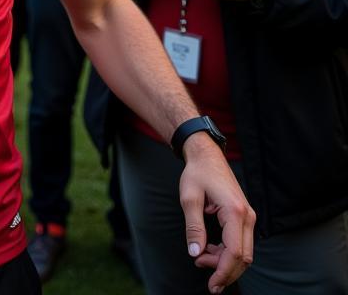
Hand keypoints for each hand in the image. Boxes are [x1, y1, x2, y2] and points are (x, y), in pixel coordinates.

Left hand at [178, 132, 254, 291]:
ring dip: (225, 262)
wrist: (207, 155)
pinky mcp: (244, 217)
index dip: (223, 272)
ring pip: (244, 252)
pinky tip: (210, 250)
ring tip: (202, 258)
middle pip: (243, 257)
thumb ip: (193, 228)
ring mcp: (248, 217)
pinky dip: (227, 252)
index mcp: (235, 212)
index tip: (212, 285)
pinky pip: (240, 243)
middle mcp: (247, 216)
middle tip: (205, 276)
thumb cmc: (197, 173)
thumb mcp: (189, 199)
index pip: (235, 252)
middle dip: (225, 271)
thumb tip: (195, 254)